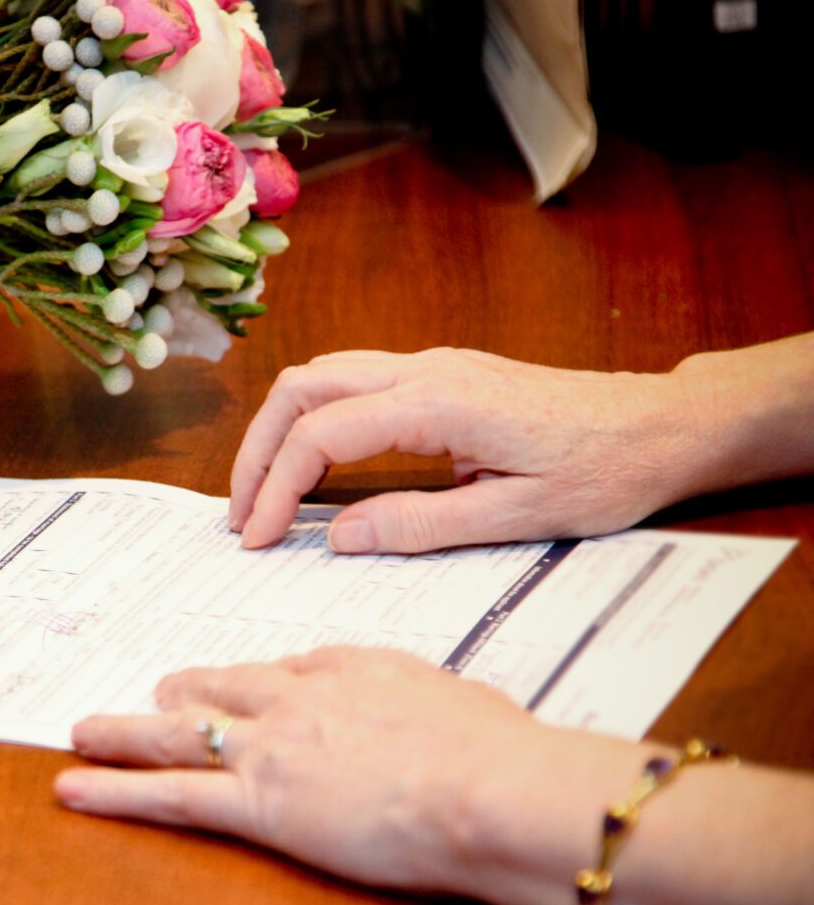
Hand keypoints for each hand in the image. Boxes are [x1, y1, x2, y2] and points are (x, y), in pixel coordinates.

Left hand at [54, 647, 556, 891]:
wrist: (491, 787)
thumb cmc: (500, 754)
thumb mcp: (468, 705)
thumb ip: (438, 705)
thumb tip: (452, 713)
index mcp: (351, 669)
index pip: (288, 669)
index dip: (258, 681)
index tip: (245, 683)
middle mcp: (298, 698)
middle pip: (220, 689)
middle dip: (182, 691)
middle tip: (155, 690)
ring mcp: (270, 748)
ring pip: (177, 735)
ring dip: (123, 732)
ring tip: (84, 730)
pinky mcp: (258, 802)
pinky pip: (169, 795)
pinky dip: (114, 790)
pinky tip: (74, 786)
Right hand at [228, 348, 703, 553]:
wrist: (663, 425)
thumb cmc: (605, 470)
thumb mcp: (518, 518)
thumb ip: (420, 525)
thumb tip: (338, 536)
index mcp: (436, 404)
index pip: (320, 436)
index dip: (274, 488)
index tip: (256, 539)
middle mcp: (423, 370)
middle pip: (301, 389)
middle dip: (256, 450)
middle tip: (241, 514)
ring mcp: (431, 364)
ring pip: (321, 376)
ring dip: (280, 430)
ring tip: (263, 492)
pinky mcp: (441, 373)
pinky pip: (352, 382)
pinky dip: (314, 420)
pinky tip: (313, 467)